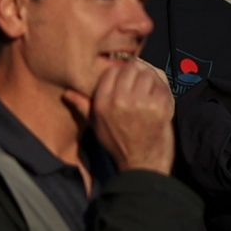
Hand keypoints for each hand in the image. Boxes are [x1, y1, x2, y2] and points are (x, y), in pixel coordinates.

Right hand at [70, 58, 174, 173]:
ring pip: (148, 74)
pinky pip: (162, 86)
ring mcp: (141, 103)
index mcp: (102, 102)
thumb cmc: (117, 143)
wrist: (140, 161)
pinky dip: (163, 90)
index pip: (113, 70)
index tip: (128, 77)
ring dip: (152, 80)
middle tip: (141, 82)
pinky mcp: (159, 107)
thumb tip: (67, 93)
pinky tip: (159, 99)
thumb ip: (83, 106)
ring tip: (150, 91)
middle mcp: (120, 100)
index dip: (122, 71)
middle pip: (132, 69)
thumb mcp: (96, 125)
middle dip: (138, 73)